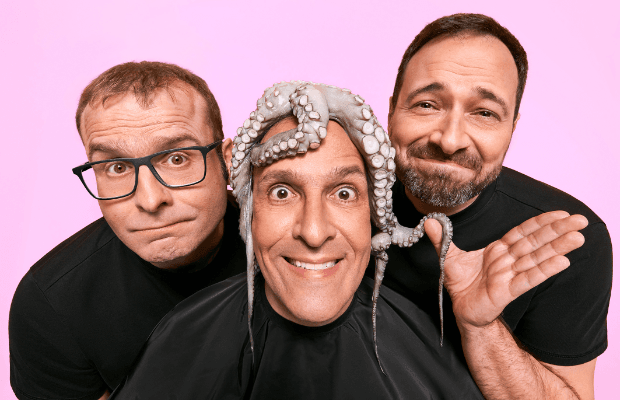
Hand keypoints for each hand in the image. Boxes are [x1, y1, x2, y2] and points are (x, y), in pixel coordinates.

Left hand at [425, 211, 586, 329]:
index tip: (560, 214)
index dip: (541, 223)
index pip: (523, 233)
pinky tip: (562, 262)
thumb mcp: (448, 256)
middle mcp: (508, 260)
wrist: (459, 309)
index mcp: (499, 249)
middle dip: (557, 231)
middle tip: (580, 221)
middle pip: (536, 243)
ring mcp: (510, 275)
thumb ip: (441, 237)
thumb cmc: (460, 282)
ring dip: (557, 248)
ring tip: (577, 238)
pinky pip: (527, 279)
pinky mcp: (507, 291)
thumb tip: (430, 219)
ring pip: (536, 258)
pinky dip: (544, 270)